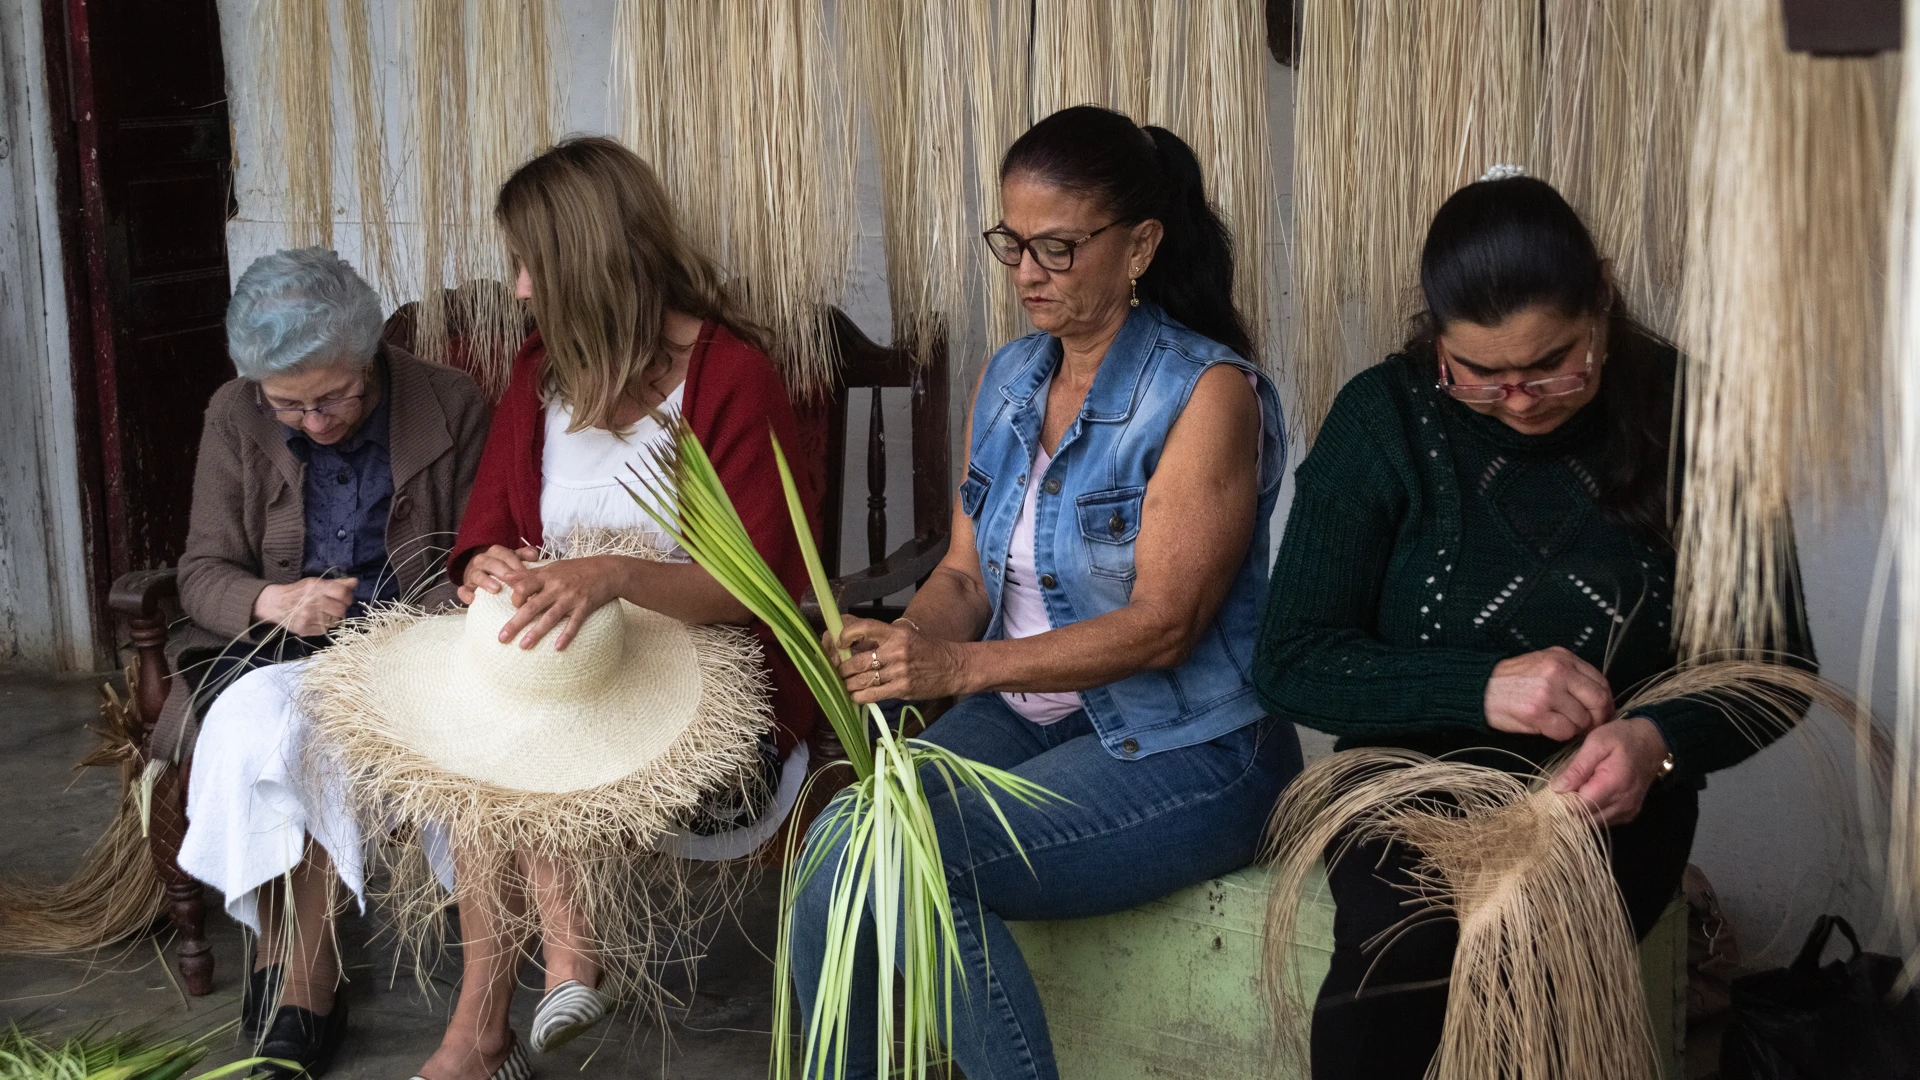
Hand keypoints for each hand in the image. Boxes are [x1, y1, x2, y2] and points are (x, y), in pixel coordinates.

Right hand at [253, 577, 357, 636]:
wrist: (276, 603)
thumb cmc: (299, 592)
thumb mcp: (316, 583)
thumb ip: (337, 583)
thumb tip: (355, 582)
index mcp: (316, 587)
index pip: (342, 593)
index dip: (348, 597)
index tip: (345, 599)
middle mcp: (312, 602)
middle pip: (341, 610)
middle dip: (341, 609)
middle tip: (335, 608)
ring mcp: (307, 617)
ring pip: (334, 622)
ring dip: (333, 619)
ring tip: (324, 614)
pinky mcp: (303, 629)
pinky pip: (324, 630)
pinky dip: (323, 626)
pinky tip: (316, 620)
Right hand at [457, 545, 540, 603]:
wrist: (482, 572)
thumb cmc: (503, 567)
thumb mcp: (514, 559)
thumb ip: (525, 555)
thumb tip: (534, 555)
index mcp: (496, 552)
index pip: (507, 555)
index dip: (517, 565)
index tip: (527, 576)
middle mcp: (483, 560)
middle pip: (492, 564)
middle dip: (504, 573)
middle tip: (515, 584)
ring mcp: (472, 573)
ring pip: (477, 575)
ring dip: (486, 581)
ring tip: (496, 589)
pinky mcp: (465, 586)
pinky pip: (462, 589)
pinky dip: (466, 594)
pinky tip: (473, 600)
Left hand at [495, 555, 627, 649]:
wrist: (607, 570)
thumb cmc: (577, 569)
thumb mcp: (552, 566)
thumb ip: (529, 574)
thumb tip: (506, 578)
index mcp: (547, 576)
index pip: (523, 587)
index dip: (515, 598)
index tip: (514, 607)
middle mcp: (557, 587)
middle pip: (532, 606)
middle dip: (515, 623)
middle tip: (501, 638)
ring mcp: (571, 598)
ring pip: (550, 617)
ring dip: (536, 632)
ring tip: (524, 646)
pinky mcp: (585, 606)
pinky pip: (574, 623)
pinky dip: (567, 635)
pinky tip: (558, 648)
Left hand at [829, 617, 969, 704]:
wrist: (954, 666)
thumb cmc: (928, 650)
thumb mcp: (908, 635)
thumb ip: (884, 639)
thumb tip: (854, 646)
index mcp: (897, 633)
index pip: (864, 627)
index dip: (846, 635)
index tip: (840, 643)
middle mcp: (897, 650)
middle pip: (857, 661)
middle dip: (842, 669)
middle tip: (837, 671)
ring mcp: (900, 671)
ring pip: (862, 680)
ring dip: (848, 684)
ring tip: (844, 685)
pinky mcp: (902, 688)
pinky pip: (873, 694)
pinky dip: (859, 696)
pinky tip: (855, 696)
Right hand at [1484, 646, 1614, 740]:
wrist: (1479, 690)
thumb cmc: (1512, 681)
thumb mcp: (1543, 665)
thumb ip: (1570, 675)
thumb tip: (1598, 698)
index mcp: (1562, 657)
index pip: (1600, 681)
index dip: (1605, 702)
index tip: (1601, 713)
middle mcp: (1558, 671)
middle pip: (1598, 700)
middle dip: (1598, 718)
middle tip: (1589, 727)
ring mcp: (1547, 691)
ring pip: (1582, 719)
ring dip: (1575, 728)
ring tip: (1561, 725)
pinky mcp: (1536, 712)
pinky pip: (1565, 731)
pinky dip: (1561, 735)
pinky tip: (1549, 729)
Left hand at [1550, 717, 1670, 824]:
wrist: (1652, 742)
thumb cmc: (1623, 738)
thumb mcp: (1596, 743)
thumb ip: (1577, 767)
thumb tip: (1557, 788)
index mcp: (1613, 785)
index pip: (1578, 808)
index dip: (1562, 801)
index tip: (1555, 788)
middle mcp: (1622, 804)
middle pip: (1584, 819)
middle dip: (1569, 807)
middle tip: (1564, 787)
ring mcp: (1627, 812)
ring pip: (1593, 823)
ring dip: (1580, 811)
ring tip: (1577, 789)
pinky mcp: (1629, 814)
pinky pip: (1604, 821)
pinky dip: (1592, 812)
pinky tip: (1590, 795)